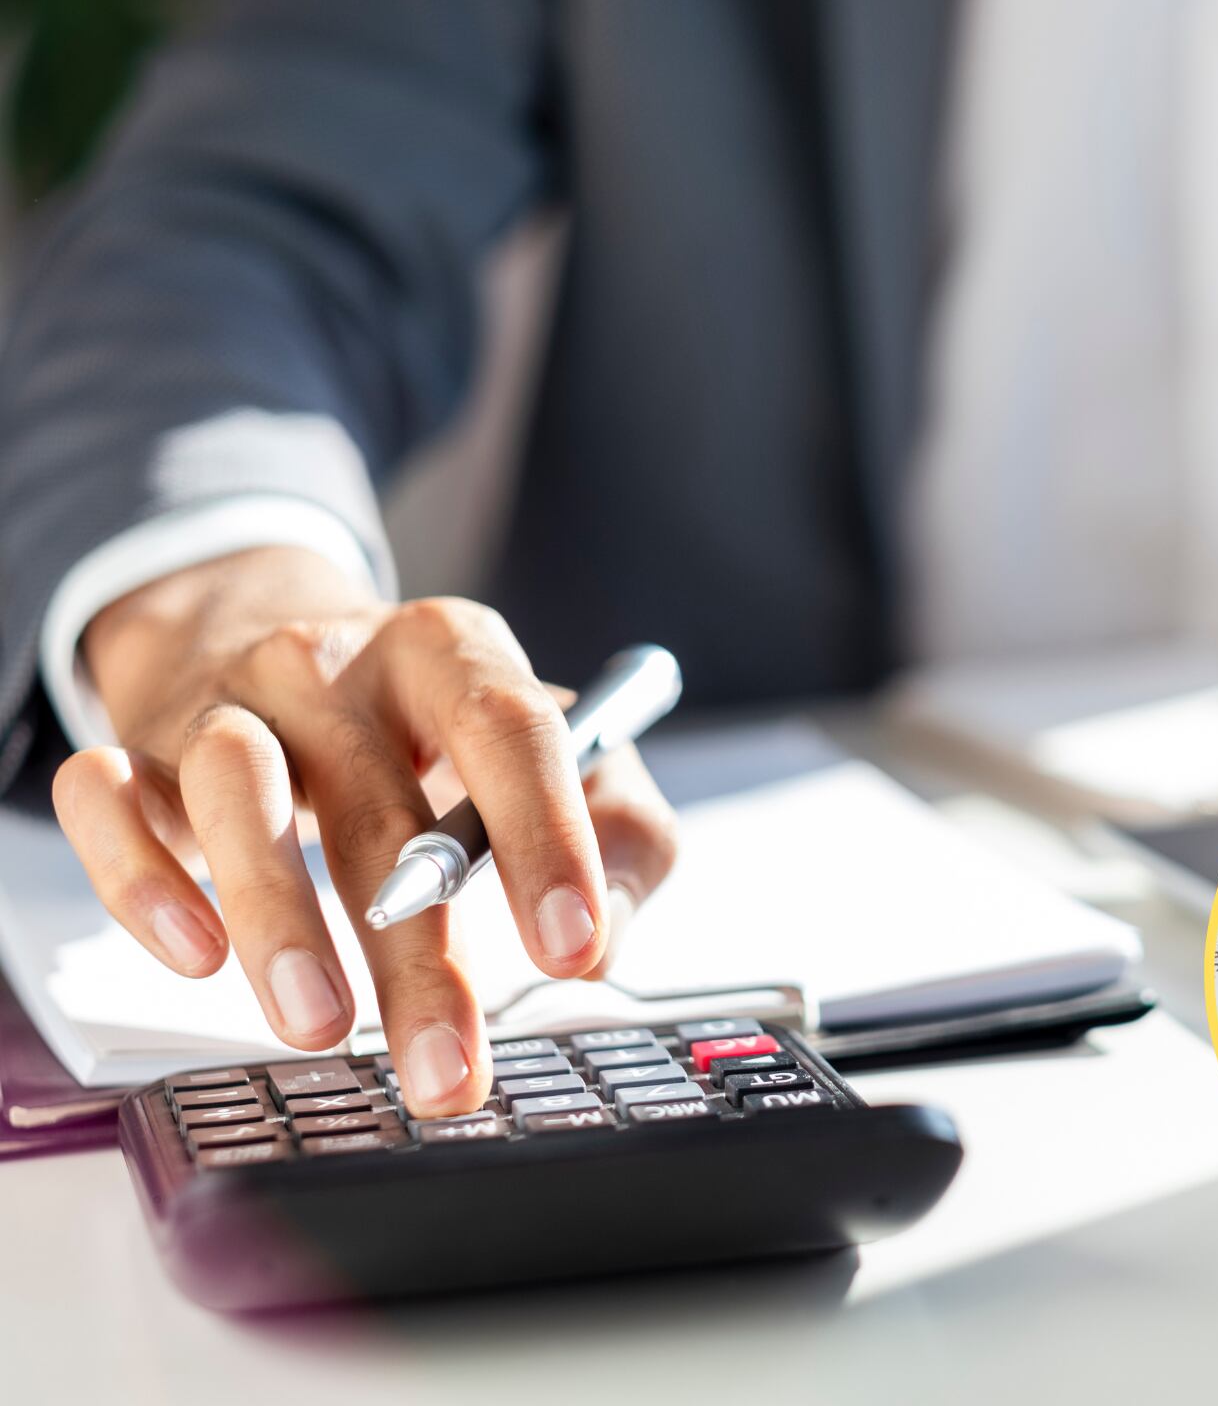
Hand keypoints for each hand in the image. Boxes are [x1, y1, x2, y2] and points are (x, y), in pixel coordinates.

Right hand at [49, 547, 677, 1117]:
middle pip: (378, 800)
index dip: (547, 838)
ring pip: (236, 789)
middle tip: (449, 1069)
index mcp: (456, 653)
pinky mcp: (139, 746)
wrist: (281, 638)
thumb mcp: (560, 754)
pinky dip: (141, 877)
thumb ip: (621, 834)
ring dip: (279, 915)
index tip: (572, 947)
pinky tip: (195, 954)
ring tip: (319, 1026)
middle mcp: (338, 664)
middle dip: (417, 954)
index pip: (510, 728)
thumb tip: (604, 942)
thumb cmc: (440, 730)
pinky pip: (107, 797)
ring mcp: (231, 701)